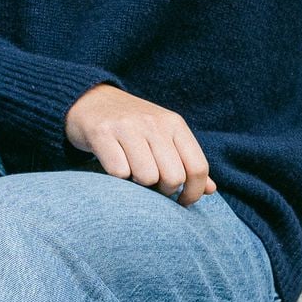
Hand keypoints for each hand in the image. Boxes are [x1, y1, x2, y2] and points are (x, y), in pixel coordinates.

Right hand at [65, 84, 217, 206]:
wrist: (90, 100)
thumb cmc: (133, 126)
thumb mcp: (164, 136)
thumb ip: (187, 161)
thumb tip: (211, 190)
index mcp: (174, 124)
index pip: (198, 167)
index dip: (194, 192)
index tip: (182, 202)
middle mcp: (154, 123)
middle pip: (174, 178)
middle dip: (164, 191)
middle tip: (152, 185)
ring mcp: (128, 126)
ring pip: (147, 178)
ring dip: (139, 185)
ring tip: (132, 173)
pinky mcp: (102, 133)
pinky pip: (119, 172)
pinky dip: (118, 178)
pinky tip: (115, 166)